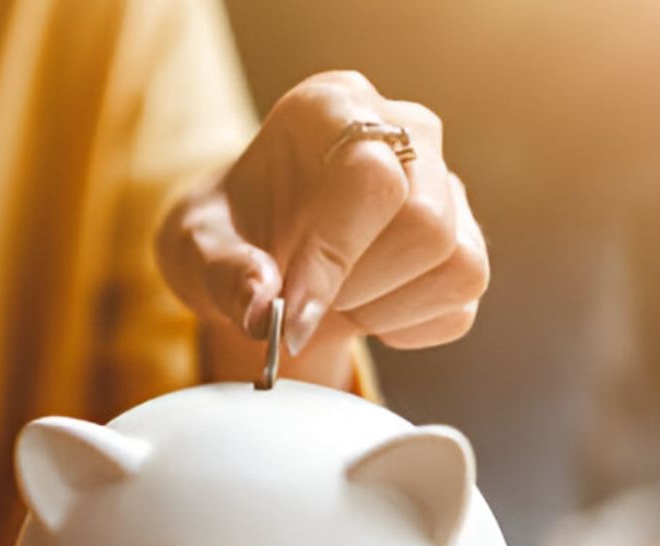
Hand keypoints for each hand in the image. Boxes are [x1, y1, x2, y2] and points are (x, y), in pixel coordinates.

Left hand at [155, 72, 488, 387]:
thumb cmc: (227, 234)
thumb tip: (264, 309)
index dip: (336, 252)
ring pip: (456, 262)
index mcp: (331, 106)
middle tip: (302, 293)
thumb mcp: (194, 249)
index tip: (291, 310)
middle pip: (425, 221)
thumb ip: (223, 274)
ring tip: (331, 296)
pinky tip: (363, 308)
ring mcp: (444, 183)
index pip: (370, 174)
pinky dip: (406, 326)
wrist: (258, 255)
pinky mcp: (464, 238)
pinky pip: (460, 300)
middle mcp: (404, 130)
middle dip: (356, 282)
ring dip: (381, 306)